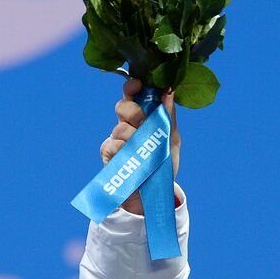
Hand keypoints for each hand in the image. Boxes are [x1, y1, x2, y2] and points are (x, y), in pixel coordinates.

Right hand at [99, 78, 178, 215]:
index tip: (137, 84)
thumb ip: (168, 115)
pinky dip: (122, 150)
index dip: (132, 87)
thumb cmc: (162, 164)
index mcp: (142, 117)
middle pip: (122, 107)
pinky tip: (129, 158)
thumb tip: (169, 90)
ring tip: (141, 150)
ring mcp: (116, 140)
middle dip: (133, 112)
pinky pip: (112, 145)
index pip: (133, 95)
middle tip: (143, 122)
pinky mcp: (108, 155)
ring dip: (132, 137)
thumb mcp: (171, 139)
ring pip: (119, 127)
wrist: (152, 193)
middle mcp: (127, 125)